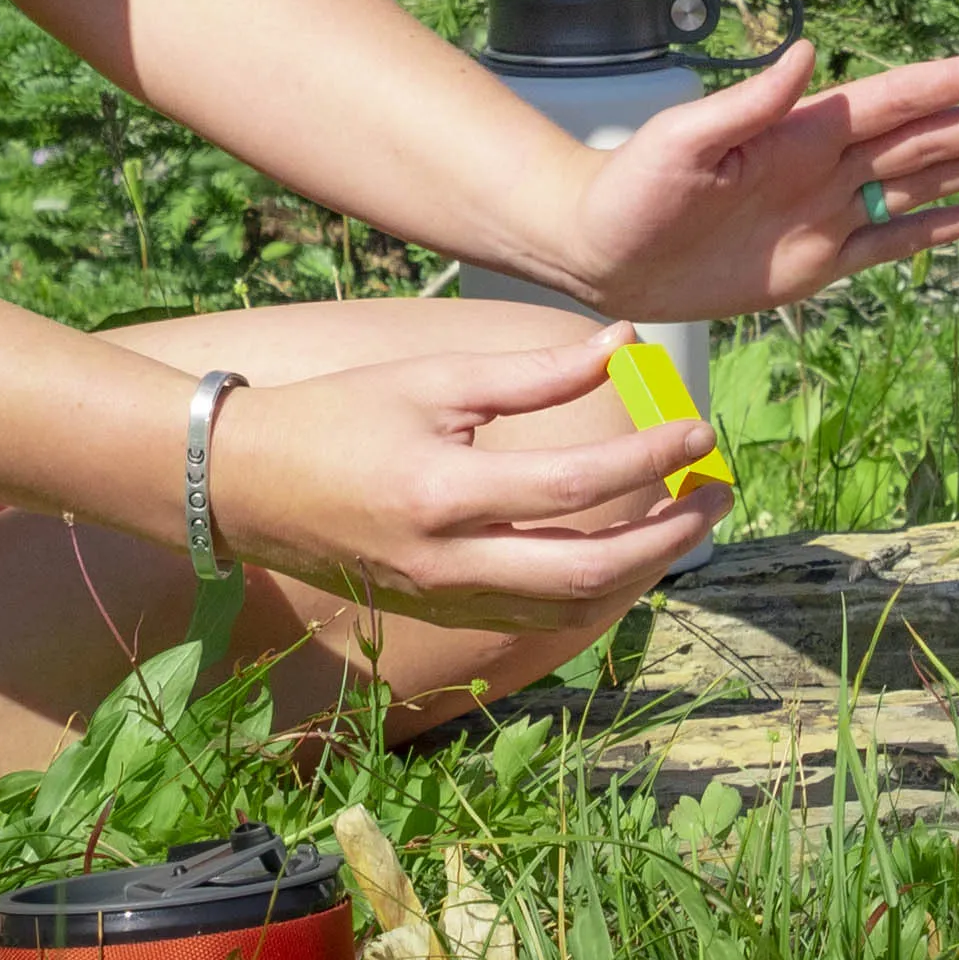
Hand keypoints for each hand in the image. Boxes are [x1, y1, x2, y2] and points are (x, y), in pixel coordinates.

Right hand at [212, 320, 723, 630]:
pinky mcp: (438, 614)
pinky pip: (534, 616)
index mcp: (445, 495)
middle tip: (717, 493)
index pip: (576, 488)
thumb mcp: (434, 380)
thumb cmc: (338, 417)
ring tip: (684, 520)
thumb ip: (534, 373)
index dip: (649, 460)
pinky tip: (624, 552)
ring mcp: (442, 600)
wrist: (241, 485)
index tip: (700, 433)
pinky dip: (591, 591)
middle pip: (588, 573)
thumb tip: (623, 343)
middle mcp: (448, 563)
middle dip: (668, 538)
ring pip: (568, 609)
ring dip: (640, 572)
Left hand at [567, 40, 958, 321]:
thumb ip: (747, 101)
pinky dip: (933, 229)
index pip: (895, 103)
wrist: (597, 252)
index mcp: (801, 132)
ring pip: (921, 185)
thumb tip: (807, 52)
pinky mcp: (813, 263)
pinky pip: (886, 243)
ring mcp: (824, 214)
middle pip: (926, 141)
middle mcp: (824, 166)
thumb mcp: (682, 143)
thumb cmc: (628, 189)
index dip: (954, 86)